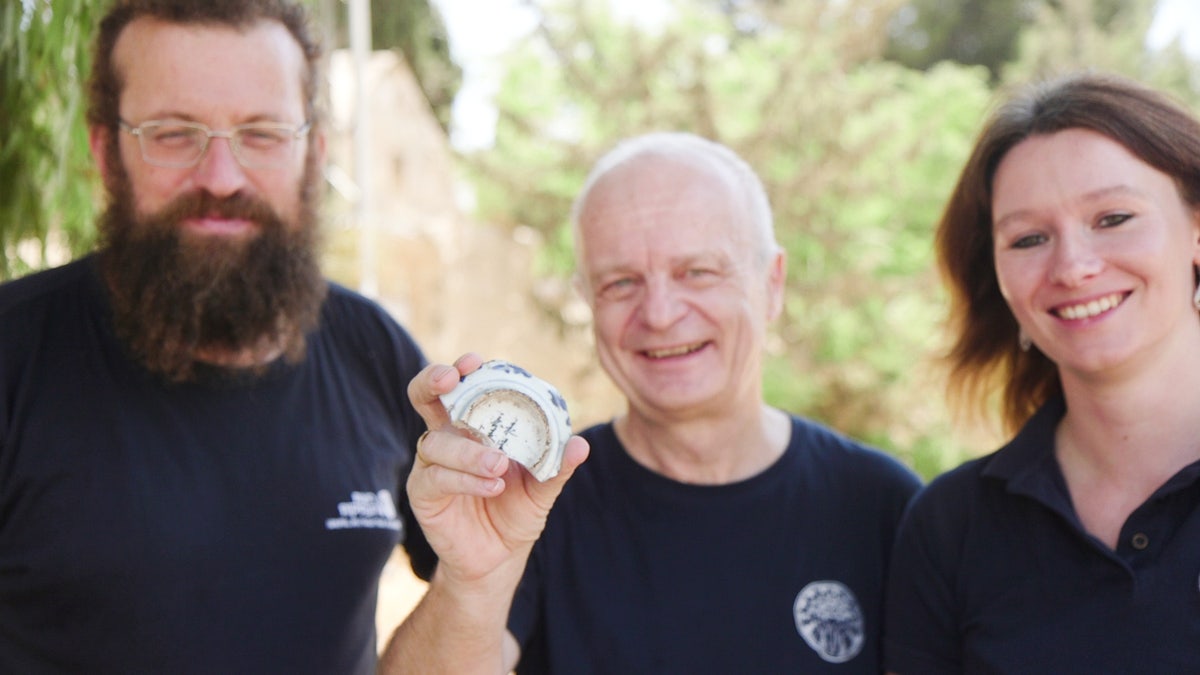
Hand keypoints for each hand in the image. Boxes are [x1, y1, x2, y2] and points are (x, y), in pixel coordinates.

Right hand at [406, 353, 589, 583]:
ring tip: (499, 465)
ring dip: (469, 450)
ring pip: (435, 442)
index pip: (462, 387)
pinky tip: (491, 486)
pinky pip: (436, 477)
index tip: (474, 362)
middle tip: (452, 380)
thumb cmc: (516, 511)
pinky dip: (465, 478)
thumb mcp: (542, 488)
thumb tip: (580, 445)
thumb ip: (557, 466)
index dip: (462, 369)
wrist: (500, 558)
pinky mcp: (424, 493)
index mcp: (473, 426)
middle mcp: (447, 438)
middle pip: (424, 396)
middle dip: (433, 381)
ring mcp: (431, 465)